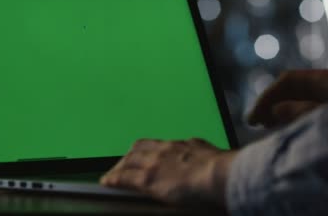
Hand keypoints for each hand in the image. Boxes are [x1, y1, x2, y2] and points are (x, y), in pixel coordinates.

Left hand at [100, 138, 235, 206]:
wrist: (219, 174)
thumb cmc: (221, 167)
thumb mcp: (207, 151)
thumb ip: (197, 150)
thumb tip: (198, 150)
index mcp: (178, 145)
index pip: (154, 145)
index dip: (142, 151)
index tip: (138, 156)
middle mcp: (163, 150)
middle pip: (137, 149)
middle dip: (128, 158)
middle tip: (122, 166)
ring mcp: (154, 164)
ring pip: (128, 162)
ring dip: (118, 168)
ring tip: (112, 176)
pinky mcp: (148, 179)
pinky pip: (124, 178)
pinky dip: (114, 179)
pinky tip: (107, 183)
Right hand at [248, 68, 327, 127]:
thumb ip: (299, 112)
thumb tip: (274, 111)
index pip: (288, 80)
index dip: (267, 98)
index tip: (253, 118)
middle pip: (294, 87)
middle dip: (273, 103)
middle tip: (256, 122)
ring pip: (303, 97)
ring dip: (284, 111)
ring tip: (269, 127)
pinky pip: (314, 106)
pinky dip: (299, 116)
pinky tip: (293, 129)